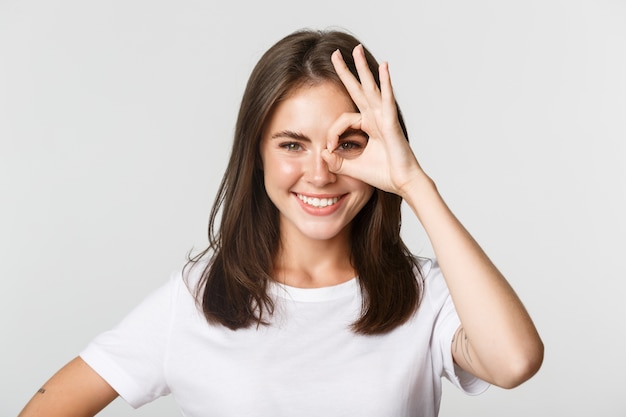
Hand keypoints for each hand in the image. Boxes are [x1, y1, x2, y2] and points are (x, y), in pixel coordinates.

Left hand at [322, 44, 424, 195]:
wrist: (402, 183)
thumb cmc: (383, 174)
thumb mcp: (352, 167)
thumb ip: (335, 160)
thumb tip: (322, 153)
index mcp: (368, 126)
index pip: (343, 119)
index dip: (333, 133)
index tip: (330, 149)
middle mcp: (376, 118)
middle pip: (358, 89)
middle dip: (347, 71)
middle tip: (335, 53)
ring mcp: (384, 117)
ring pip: (371, 87)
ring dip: (363, 68)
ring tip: (356, 50)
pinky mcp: (391, 122)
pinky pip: (387, 100)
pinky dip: (386, 83)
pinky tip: (384, 67)